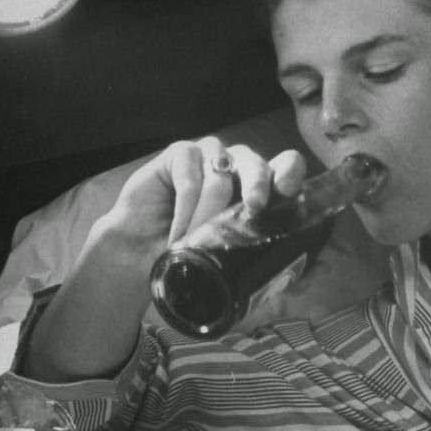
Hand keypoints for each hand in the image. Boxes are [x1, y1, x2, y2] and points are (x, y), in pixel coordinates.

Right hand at [105, 136, 307, 256]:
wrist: (140, 253)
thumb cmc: (189, 255)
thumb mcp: (227, 261)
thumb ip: (255, 259)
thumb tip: (290, 278)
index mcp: (258, 186)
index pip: (284, 167)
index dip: (289, 173)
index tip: (290, 192)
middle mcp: (237, 165)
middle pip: (256, 163)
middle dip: (259, 184)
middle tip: (255, 207)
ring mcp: (208, 154)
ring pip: (220, 176)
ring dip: (208, 216)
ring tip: (193, 245)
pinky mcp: (180, 153)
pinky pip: (189, 178)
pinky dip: (185, 211)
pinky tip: (177, 235)